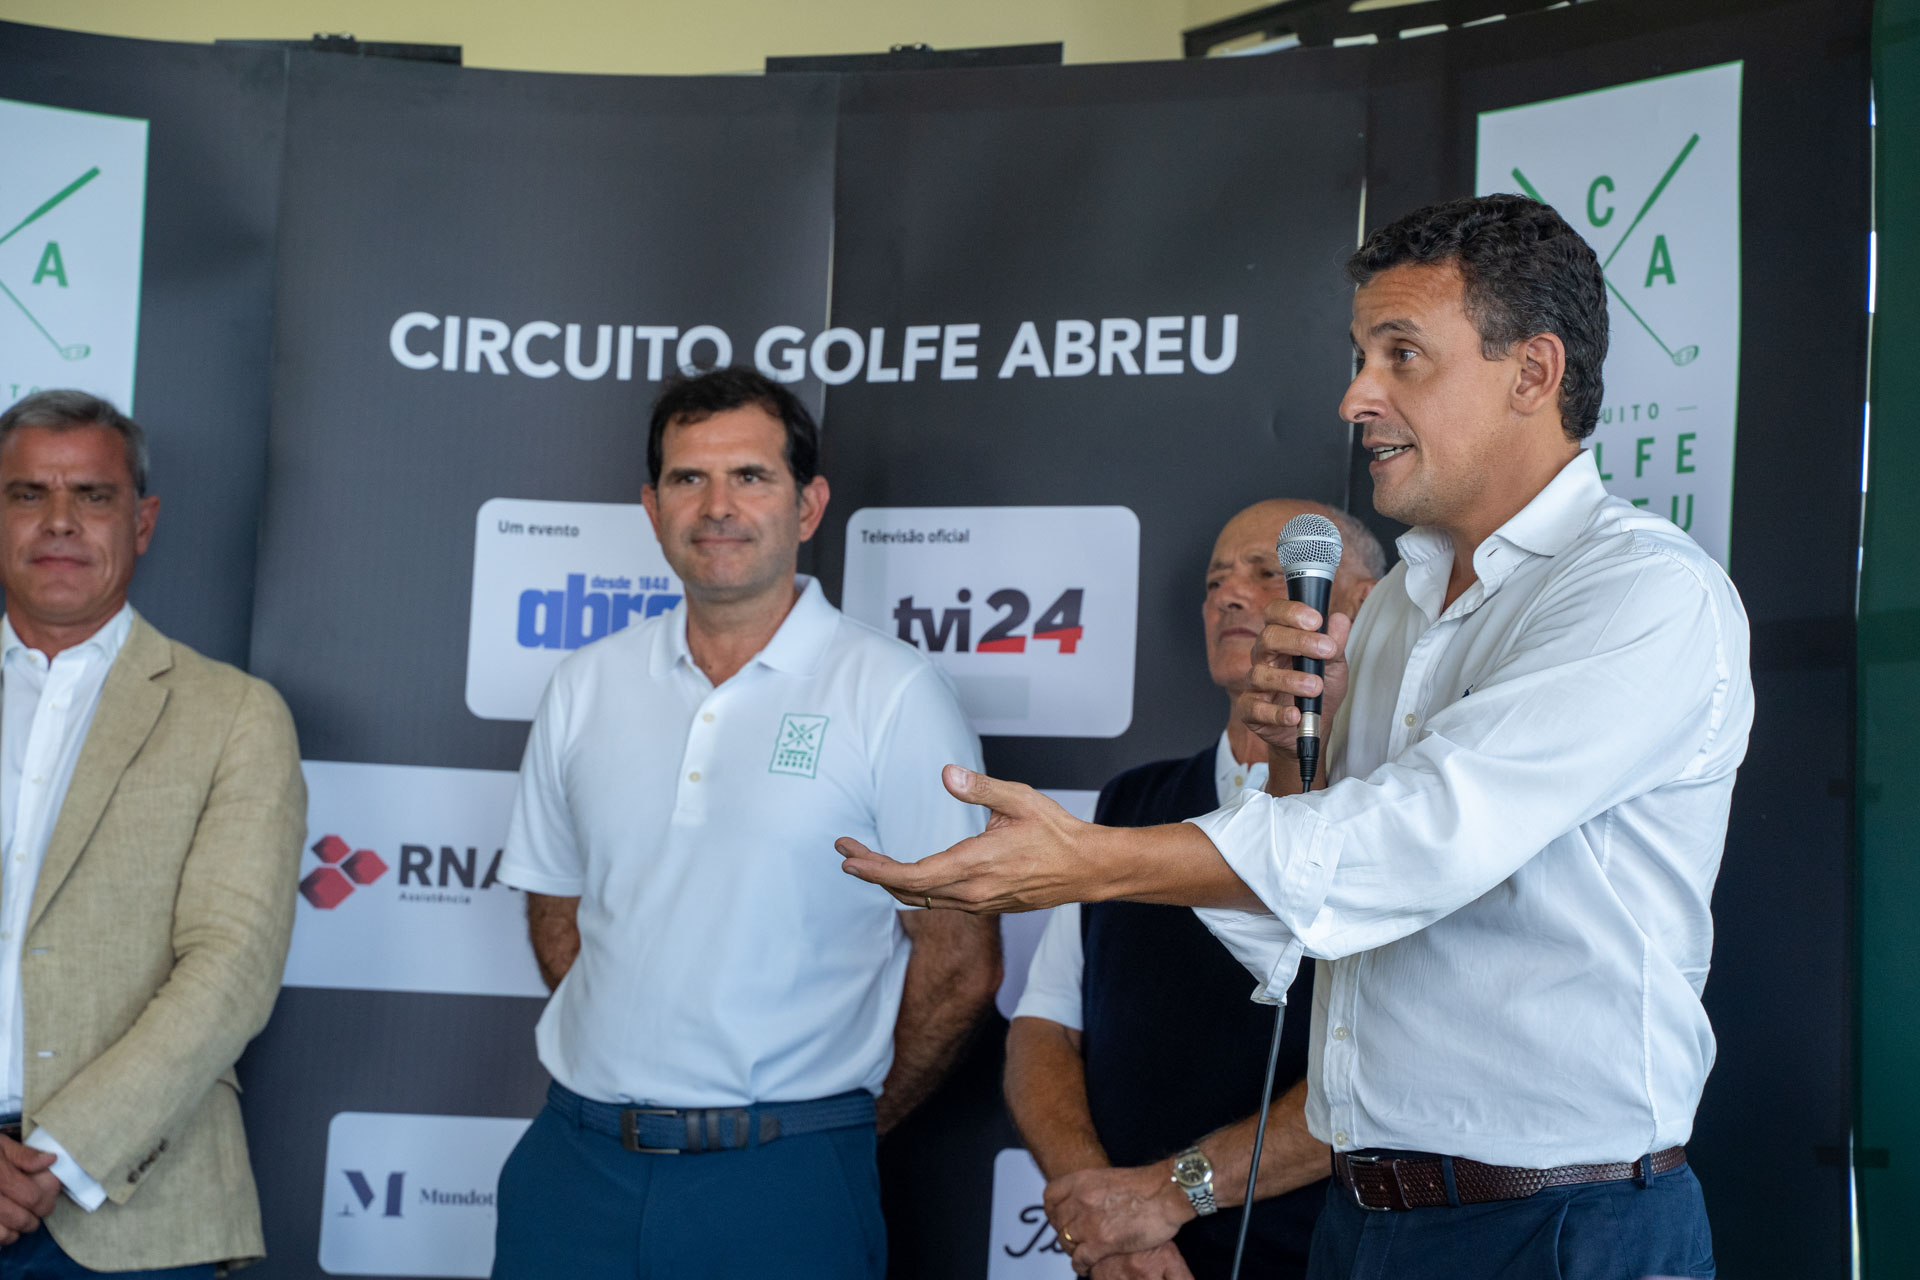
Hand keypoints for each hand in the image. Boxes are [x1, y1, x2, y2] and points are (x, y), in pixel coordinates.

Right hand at [0, 1135, 59, 1241]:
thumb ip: (23, 1155)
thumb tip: (50, 1160)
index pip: (32, 1197)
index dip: (46, 1201)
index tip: (47, 1199)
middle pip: (20, 1218)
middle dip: (34, 1218)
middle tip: (36, 1213)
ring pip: (3, 1235)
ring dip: (15, 1232)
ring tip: (18, 1223)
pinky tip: (2, 1228)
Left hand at [837, 766, 1095, 912]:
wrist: (1088, 869)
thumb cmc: (1056, 833)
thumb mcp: (1019, 799)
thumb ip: (979, 788)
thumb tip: (946, 774)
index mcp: (974, 866)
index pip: (910, 877)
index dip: (875, 870)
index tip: (848, 859)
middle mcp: (972, 893)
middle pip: (907, 891)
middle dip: (873, 872)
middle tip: (847, 852)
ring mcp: (979, 904)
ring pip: (922, 899)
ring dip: (891, 882)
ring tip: (868, 860)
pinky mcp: (985, 905)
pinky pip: (940, 902)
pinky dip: (915, 888)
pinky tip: (907, 874)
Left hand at [1045, 1161, 1191, 1274]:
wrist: (1166, 1193)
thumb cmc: (1145, 1186)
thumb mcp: (1108, 1178)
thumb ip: (1091, 1190)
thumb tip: (1081, 1203)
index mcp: (1081, 1181)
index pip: (1050, 1197)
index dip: (1052, 1211)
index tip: (1060, 1219)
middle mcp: (1080, 1200)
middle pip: (1058, 1222)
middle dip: (1064, 1233)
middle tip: (1075, 1240)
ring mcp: (1089, 1222)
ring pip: (1066, 1242)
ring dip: (1072, 1250)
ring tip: (1082, 1254)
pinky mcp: (1102, 1242)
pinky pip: (1080, 1259)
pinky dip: (1081, 1266)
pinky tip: (1087, 1267)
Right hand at [1237, 599, 1352, 760]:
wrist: (1314, 727)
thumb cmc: (1320, 689)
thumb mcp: (1335, 665)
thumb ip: (1336, 643)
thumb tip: (1340, 620)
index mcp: (1281, 638)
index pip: (1275, 613)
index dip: (1291, 612)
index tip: (1316, 620)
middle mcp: (1264, 656)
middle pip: (1268, 638)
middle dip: (1299, 642)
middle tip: (1326, 650)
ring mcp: (1254, 683)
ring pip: (1261, 674)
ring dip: (1291, 680)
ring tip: (1315, 687)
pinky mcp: (1249, 709)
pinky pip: (1255, 708)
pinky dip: (1276, 713)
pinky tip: (1295, 714)